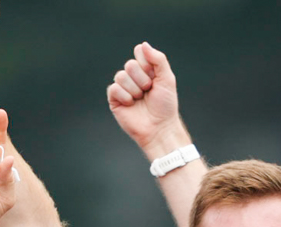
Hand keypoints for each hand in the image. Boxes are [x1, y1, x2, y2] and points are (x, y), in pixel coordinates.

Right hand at [107, 42, 188, 156]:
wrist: (160, 128)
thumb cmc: (166, 106)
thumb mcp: (168, 79)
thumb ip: (158, 59)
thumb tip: (143, 45)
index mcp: (146, 70)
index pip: (139, 52)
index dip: (147, 64)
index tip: (155, 77)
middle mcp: (133, 77)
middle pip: (130, 64)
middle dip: (142, 79)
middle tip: (149, 91)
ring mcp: (123, 88)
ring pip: (121, 76)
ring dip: (135, 89)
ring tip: (141, 100)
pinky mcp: (114, 99)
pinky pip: (113, 88)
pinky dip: (125, 96)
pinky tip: (131, 104)